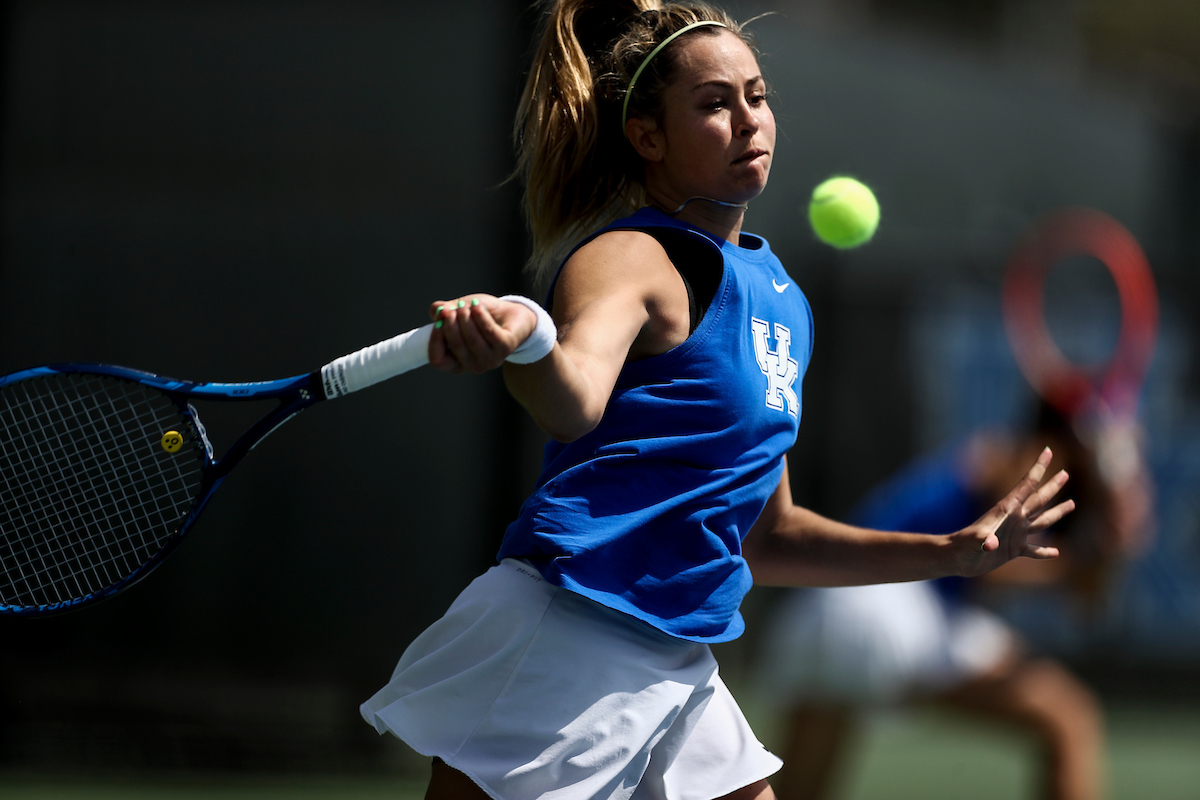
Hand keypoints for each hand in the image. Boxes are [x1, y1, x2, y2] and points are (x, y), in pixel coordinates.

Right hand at [427, 294, 537, 373]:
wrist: (511, 314)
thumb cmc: (481, 316)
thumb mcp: (457, 311)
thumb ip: (443, 312)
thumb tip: (437, 311)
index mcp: (457, 362)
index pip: (438, 360)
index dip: (435, 340)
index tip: (438, 321)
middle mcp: (472, 366)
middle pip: (455, 346)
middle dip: (451, 323)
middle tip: (454, 308)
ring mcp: (490, 360)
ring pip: (472, 339)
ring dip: (466, 317)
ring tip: (468, 305)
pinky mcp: (505, 349)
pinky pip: (488, 332)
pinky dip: (480, 316)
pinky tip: (478, 306)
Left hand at [953, 447, 1073, 576]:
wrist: (956, 558)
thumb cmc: (962, 547)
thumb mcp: (974, 541)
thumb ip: (983, 540)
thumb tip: (991, 544)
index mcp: (1007, 510)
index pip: (1027, 484)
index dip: (1038, 467)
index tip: (1047, 450)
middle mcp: (1014, 519)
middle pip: (1039, 500)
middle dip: (1053, 486)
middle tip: (1065, 473)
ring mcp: (1015, 534)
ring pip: (1042, 521)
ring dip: (1057, 513)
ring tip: (1072, 504)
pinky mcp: (1013, 550)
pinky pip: (1034, 550)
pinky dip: (1044, 551)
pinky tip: (1056, 552)